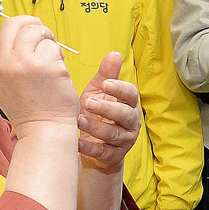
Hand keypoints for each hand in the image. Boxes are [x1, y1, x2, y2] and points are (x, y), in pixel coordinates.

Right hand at [0, 16, 78, 127]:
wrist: (43, 129)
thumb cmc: (30, 107)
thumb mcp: (3, 82)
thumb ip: (6, 58)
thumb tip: (22, 30)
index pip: (2, 33)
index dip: (20, 35)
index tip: (31, 47)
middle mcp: (1, 62)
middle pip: (14, 23)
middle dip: (32, 24)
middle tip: (44, 35)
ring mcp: (22, 63)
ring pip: (36, 31)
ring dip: (49, 40)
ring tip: (53, 58)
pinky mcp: (44, 65)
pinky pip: (53, 47)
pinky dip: (59, 57)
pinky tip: (58, 72)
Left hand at [77, 52, 141, 173]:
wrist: (93, 145)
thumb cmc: (96, 113)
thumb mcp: (98, 93)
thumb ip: (106, 75)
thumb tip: (115, 53)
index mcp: (128, 104)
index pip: (131, 94)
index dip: (120, 89)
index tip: (106, 84)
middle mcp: (130, 122)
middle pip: (125, 114)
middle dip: (107, 108)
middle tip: (88, 103)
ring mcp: (124, 141)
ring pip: (114, 134)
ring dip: (97, 127)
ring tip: (79, 120)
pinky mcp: (113, 156)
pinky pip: (103, 152)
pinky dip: (90, 147)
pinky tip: (77, 142)